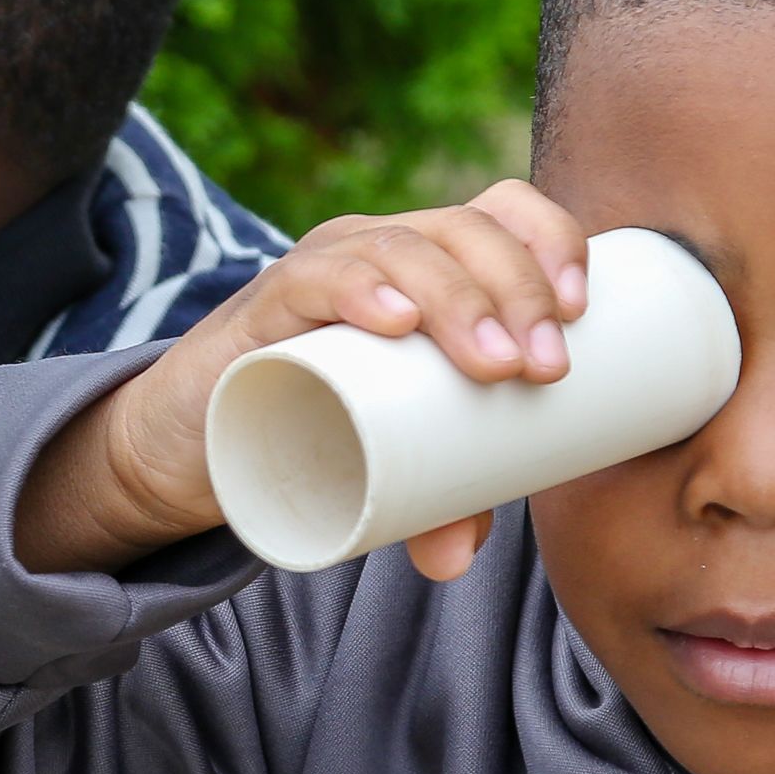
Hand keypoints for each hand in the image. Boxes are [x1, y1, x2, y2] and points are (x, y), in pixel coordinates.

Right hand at [15, 179, 590, 583]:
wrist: (193, 446)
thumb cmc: (313, 427)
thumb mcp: (393, 462)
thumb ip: (436, 502)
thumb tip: (455, 560)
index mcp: (431, 262)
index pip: (505, 213)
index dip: (552, 244)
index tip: (581, 317)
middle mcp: (380, 248)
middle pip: (467, 229)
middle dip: (520, 291)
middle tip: (544, 368)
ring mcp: (320, 275)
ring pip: (402, 248)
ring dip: (460, 300)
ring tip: (492, 364)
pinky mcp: (261, 313)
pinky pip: (313, 280)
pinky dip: (359, 292)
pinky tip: (394, 320)